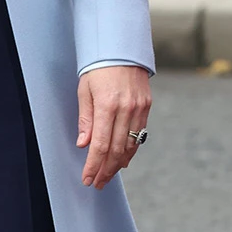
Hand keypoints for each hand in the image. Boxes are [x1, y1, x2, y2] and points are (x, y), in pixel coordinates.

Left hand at [76, 67, 150, 189]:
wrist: (122, 48)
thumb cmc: (98, 68)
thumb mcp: (85, 91)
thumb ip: (86, 120)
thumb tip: (84, 144)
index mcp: (107, 105)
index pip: (101, 145)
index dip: (94, 165)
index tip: (88, 178)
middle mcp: (126, 109)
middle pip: (117, 150)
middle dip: (106, 170)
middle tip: (97, 183)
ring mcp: (139, 109)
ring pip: (130, 145)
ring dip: (118, 164)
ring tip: (108, 175)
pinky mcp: (146, 107)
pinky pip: (139, 135)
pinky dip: (131, 150)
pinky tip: (123, 160)